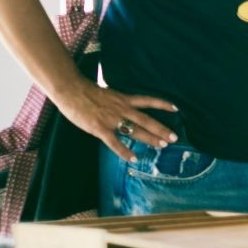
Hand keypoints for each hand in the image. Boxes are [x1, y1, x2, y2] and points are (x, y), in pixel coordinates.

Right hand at [54, 79, 177, 161]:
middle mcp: (122, 109)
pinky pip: (114, 142)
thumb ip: (118, 102)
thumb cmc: (87, 92)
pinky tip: (133, 158)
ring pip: (135, 130)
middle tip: (174, 138)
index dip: (162, 104)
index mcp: (124, 99)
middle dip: (161, 129)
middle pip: (146, 120)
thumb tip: (125, 107)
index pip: (148, 100)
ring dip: (150, 139)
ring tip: (162, 146)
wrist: (71, 90)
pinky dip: (124, 151)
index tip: (176, 108)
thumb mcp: (108, 94)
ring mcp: (112, 119)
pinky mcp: (100, 128)